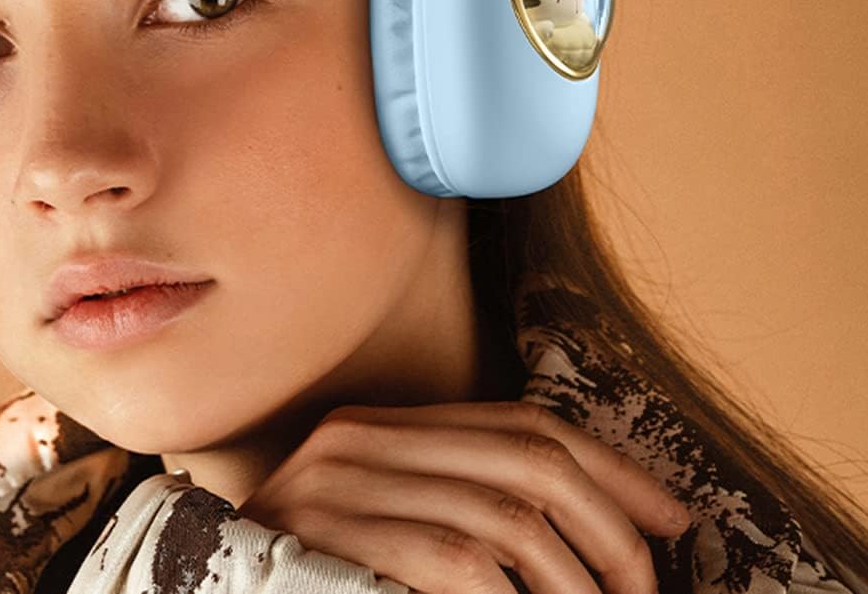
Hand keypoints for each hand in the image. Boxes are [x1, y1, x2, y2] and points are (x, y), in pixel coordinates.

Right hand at [235, 400, 689, 593]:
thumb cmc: (326, 579)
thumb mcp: (399, 533)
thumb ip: (467, 511)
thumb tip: (599, 534)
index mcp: (383, 426)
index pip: (521, 422)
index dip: (609, 467)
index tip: (671, 519)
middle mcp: (361, 438)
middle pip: (529, 457)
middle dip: (611, 530)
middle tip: (647, 591)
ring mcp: (340, 485)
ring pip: (509, 514)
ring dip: (577, 582)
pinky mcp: (331, 537)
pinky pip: (458, 561)